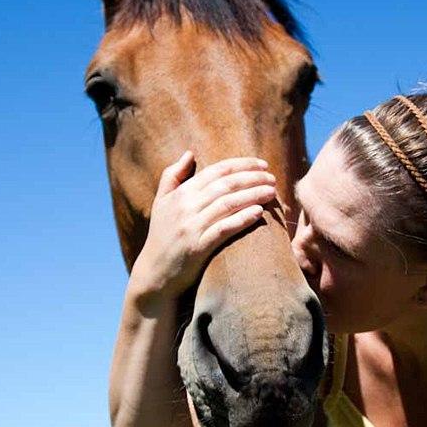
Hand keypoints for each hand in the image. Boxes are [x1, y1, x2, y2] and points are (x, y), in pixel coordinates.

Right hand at [129, 151, 276, 299]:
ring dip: (252, 195)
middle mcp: (186, 206)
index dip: (242, 165)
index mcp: (180, 193)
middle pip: (225, 185)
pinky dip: (241, 219)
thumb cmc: (161, 236)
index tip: (262, 164)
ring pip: (227, 204)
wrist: (154, 273)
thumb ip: (172, 175)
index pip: (216, 171)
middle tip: (272, 177)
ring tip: (271, 192)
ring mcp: (191, 226)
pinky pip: (223, 229)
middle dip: (252, 178)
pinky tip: (258, 213)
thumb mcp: (161, 202)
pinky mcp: (197, 247)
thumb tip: (190, 153)